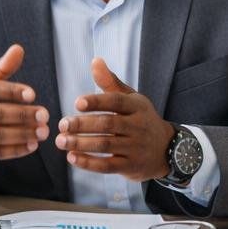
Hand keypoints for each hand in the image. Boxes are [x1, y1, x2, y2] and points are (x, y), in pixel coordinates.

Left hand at [54, 58, 173, 180]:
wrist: (166, 150)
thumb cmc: (141, 120)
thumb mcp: (132, 99)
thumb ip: (111, 82)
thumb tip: (95, 61)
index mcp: (137, 107)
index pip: (116, 102)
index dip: (97, 102)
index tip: (77, 103)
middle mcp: (138, 127)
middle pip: (108, 124)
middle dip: (82, 124)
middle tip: (62, 124)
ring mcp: (135, 148)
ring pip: (106, 146)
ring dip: (81, 144)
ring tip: (61, 141)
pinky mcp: (131, 167)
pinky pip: (107, 166)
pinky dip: (88, 163)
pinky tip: (72, 157)